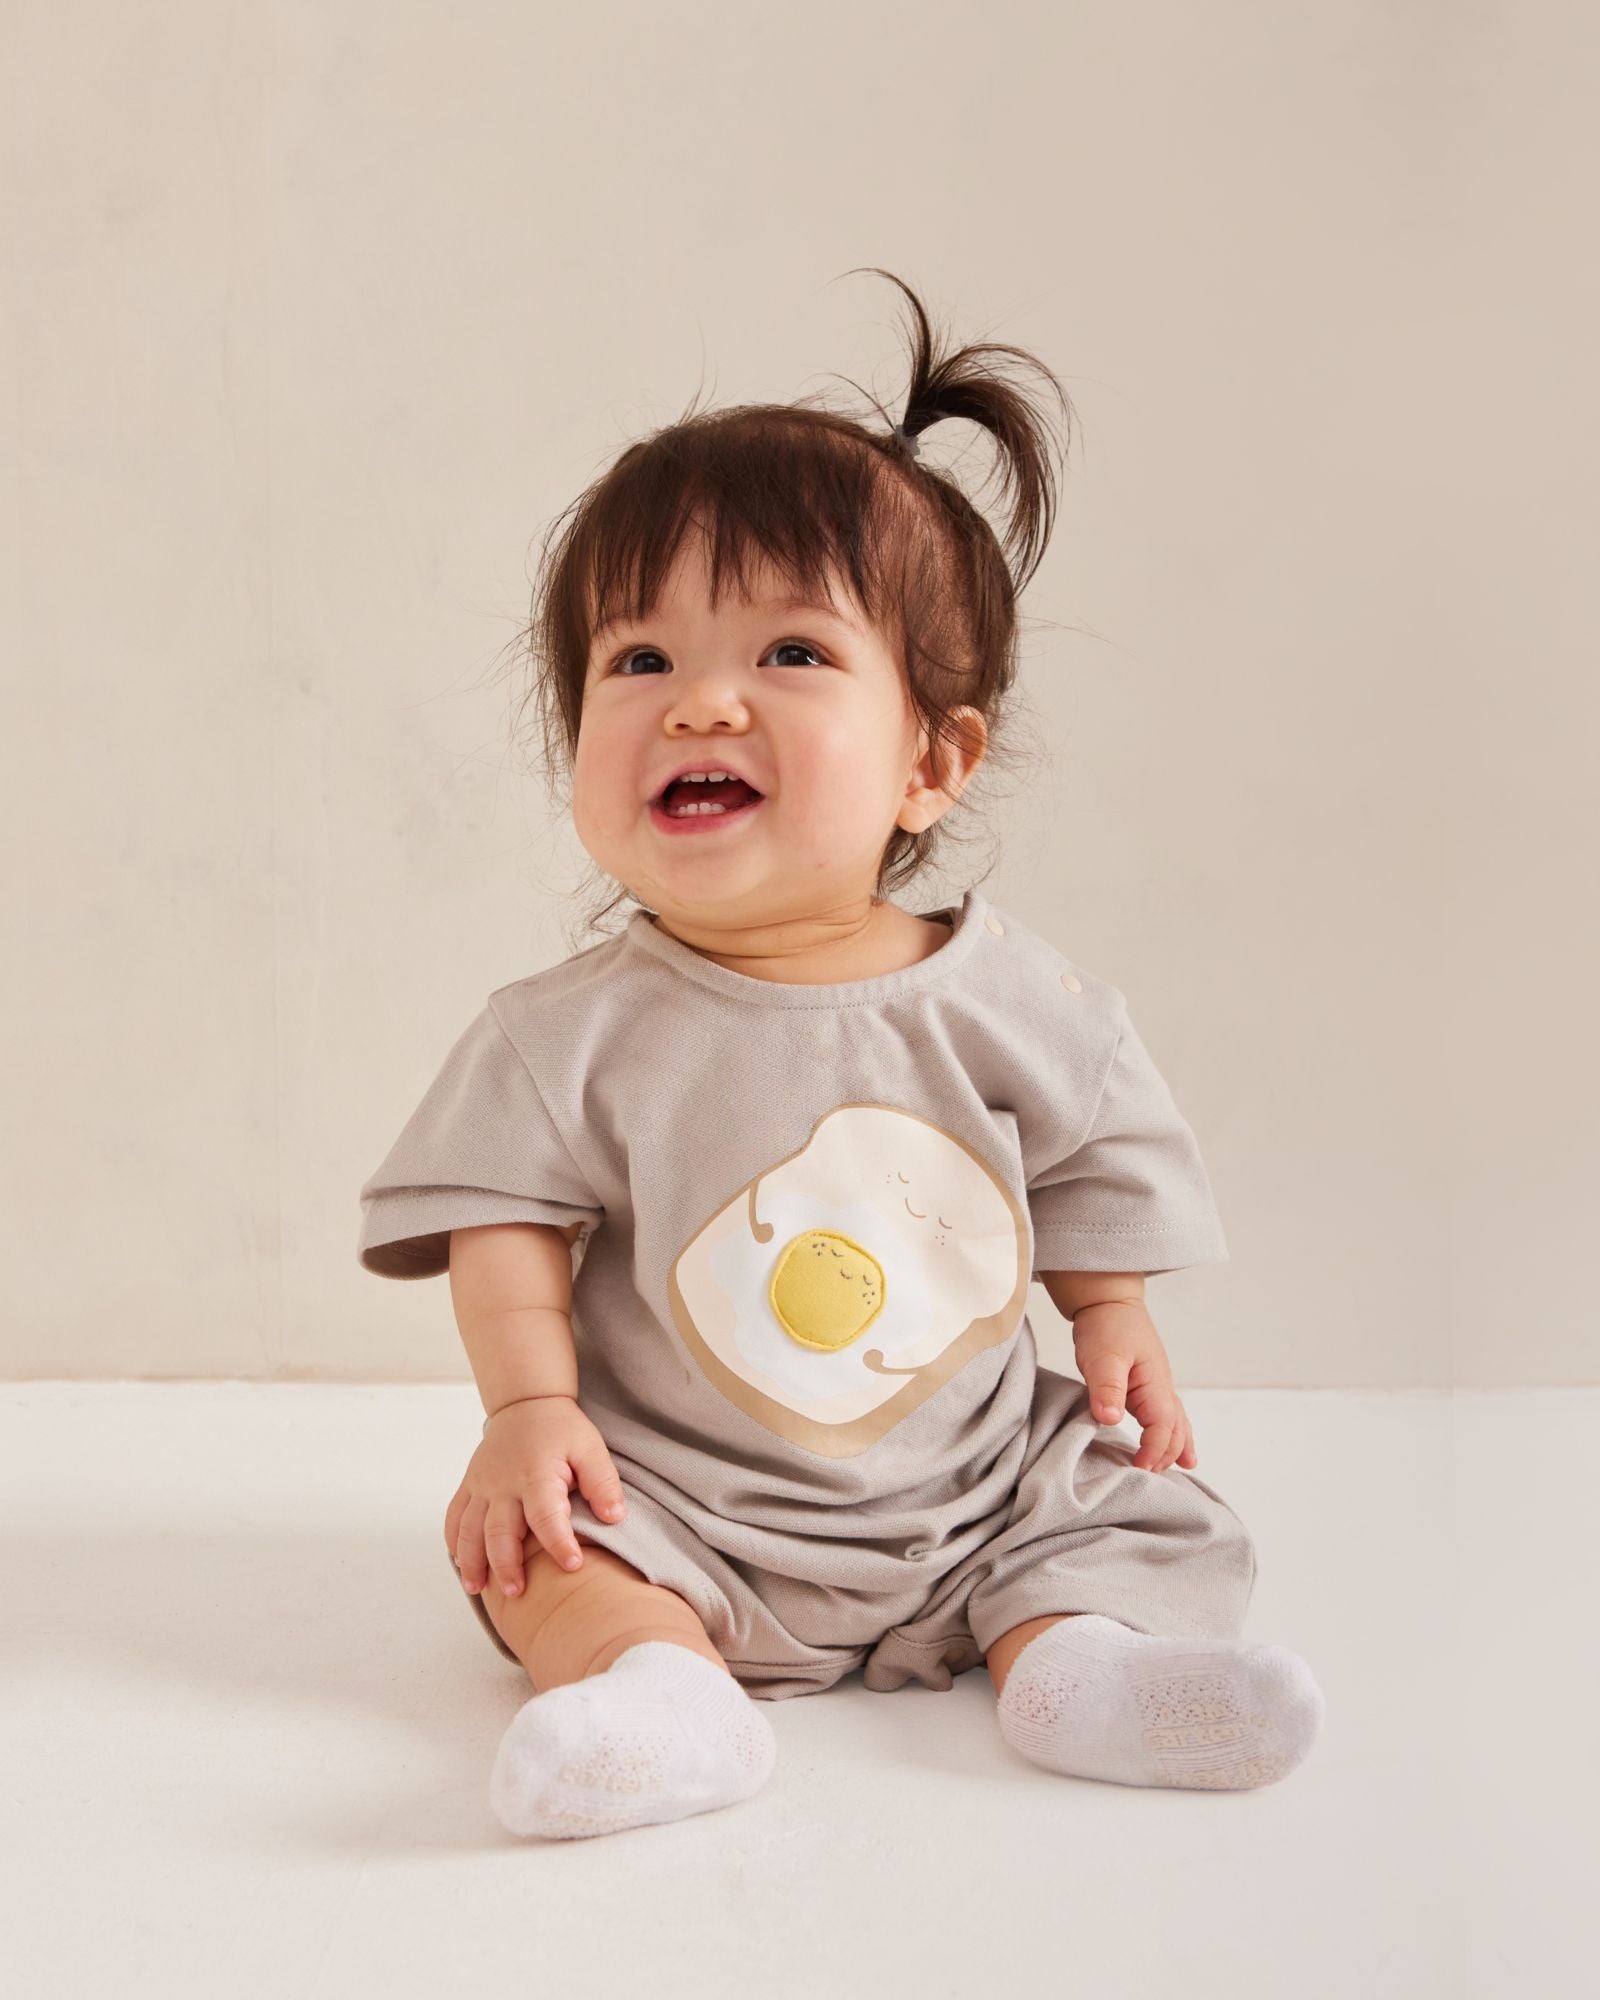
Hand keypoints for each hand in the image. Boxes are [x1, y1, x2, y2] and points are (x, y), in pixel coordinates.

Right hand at [443, 1394, 626, 1599]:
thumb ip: (603, 1483)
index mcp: (537, 1474)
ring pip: (469, 1529)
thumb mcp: (590, 1448)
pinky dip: (454, 1542)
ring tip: (479, 1589)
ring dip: (472, 1561)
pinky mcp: (470, 1485)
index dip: (559, 1543)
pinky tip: (462, 1564)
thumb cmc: (561, 1430)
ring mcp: (482, 1484)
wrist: (526, 1403)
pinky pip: (454, 1516)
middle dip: (506, 1565)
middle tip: (518, 1593)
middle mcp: (503, 1483)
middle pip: (499, 1530)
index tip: (572, 1566)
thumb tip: (614, 1518)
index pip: (546, 1516)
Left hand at [1071, 1300, 1198, 1472]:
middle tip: (1147, 1476)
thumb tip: (1110, 1418)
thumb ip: (1106, 1386)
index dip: (1153, 1449)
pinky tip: (1176, 1447)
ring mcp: (1156, 1387)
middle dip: (1166, 1454)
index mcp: (1155, 1382)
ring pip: (1176, 1423)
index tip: (1138, 1467)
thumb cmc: (1106, 1325)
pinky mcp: (1146, 1387)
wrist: (1108, 1301)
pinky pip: (1165, 1416)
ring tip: (1183, 1469)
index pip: (1163, 1425)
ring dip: (1177, 1446)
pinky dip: (1173, 1433)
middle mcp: (1162, 1388)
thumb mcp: (1103, 1355)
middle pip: (1175, 1429)